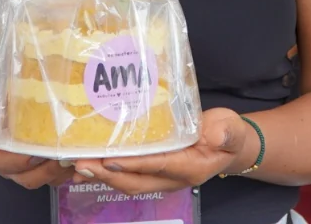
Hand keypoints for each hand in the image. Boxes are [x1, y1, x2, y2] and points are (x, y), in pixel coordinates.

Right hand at [0, 85, 72, 188]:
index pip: (1, 164)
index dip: (18, 160)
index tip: (34, 152)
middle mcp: (4, 166)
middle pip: (26, 178)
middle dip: (46, 169)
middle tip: (62, 154)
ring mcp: (21, 166)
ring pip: (42, 178)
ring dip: (59, 170)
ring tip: (73, 155)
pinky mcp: (35, 162)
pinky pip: (51, 173)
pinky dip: (65, 168)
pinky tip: (77, 154)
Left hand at [73, 108, 254, 194]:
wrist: (229, 145)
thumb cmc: (227, 133)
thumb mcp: (231, 129)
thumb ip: (225, 132)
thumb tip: (215, 134)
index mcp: (191, 167)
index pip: (159, 165)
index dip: (134, 163)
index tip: (111, 159)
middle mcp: (173, 177)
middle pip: (136, 181)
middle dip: (107, 174)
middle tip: (82, 164)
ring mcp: (162, 177)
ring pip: (128, 181)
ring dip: (103, 175)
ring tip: (78, 166)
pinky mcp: (154, 171)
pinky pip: (129, 175)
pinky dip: (108, 171)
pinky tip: (90, 164)